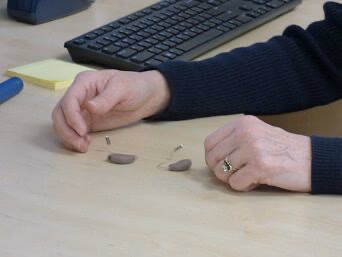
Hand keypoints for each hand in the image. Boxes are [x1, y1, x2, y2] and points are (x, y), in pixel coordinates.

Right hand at [52, 70, 169, 151]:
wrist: (145, 97)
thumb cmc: (135, 87)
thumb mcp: (122, 89)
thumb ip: (106, 99)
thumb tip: (88, 107)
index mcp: (84, 82)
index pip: (69, 99)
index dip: (71, 117)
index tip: (82, 131)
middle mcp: (79, 95)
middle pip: (60, 113)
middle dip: (65, 130)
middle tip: (80, 143)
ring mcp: (82, 109)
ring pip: (63, 124)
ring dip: (68, 136)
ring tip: (83, 146)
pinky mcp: (87, 121)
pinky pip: (73, 131)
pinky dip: (75, 139)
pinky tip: (86, 144)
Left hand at [204, 116, 311, 191]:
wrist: (310, 159)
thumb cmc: (280, 149)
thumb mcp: (256, 133)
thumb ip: (234, 140)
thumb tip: (210, 156)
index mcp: (242, 123)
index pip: (209, 142)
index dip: (211, 158)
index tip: (220, 164)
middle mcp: (245, 133)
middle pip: (212, 158)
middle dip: (220, 171)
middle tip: (235, 174)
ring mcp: (253, 148)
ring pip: (221, 172)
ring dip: (233, 179)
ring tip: (249, 176)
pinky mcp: (261, 166)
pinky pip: (235, 183)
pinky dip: (243, 187)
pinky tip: (256, 181)